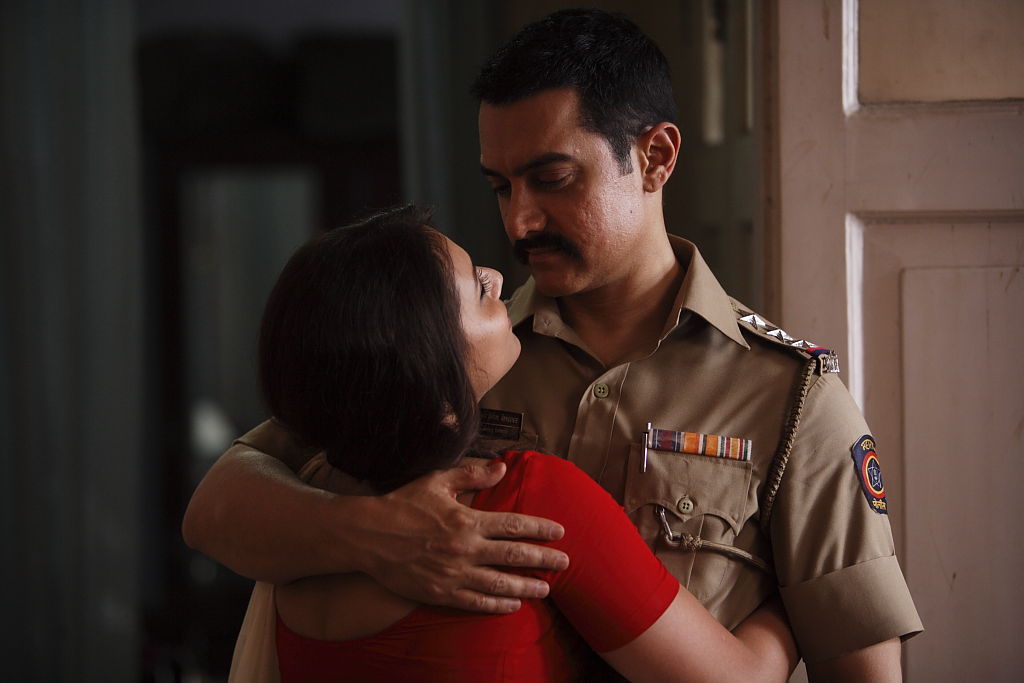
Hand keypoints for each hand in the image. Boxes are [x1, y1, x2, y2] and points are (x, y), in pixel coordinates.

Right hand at [356, 458, 568, 612]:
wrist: (366, 536)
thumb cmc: (402, 504)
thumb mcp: (437, 481)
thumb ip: (472, 474)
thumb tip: (502, 467)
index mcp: (467, 520)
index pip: (514, 525)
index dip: (540, 529)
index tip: (560, 532)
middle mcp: (465, 549)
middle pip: (514, 556)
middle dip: (543, 560)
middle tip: (564, 563)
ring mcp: (453, 574)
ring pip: (499, 584)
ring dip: (526, 587)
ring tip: (545, 589)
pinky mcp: (440, 593)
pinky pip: (475, 602)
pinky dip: (497, 605)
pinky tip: (512, 605)